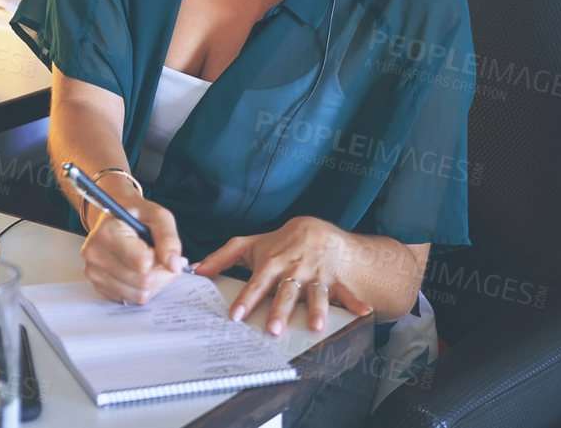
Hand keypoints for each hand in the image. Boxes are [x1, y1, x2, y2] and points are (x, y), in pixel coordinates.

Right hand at [80, 196, 187, 304]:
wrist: (113, 218)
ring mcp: (94, 272)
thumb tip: (174, 266)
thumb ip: (169, 238)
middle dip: (162, 274)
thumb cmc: (136, 215)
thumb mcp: (157, 216)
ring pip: (138, 295)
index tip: (161, 248)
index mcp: (107, 232)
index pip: (143, 263)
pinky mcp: (98, 286)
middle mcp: (95, 254)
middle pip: (142, 282)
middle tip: (164, 259)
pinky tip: (138, 271)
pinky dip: (141, 289)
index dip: (161, 259)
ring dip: (153, 284)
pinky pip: (130, 300)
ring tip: (151, 264)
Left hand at [192, 215, 373, 333]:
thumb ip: (223, 258)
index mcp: (273, 262)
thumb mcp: (250, 245)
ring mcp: (316, 274)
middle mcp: (294, 268)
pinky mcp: (335, 280)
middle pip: (286, 291)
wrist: (317, 231)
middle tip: (272, 329)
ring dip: (317, 309)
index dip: (246, 298)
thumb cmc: (279, 243)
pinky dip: (356, 302)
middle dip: (280, 310)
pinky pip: (347, 292)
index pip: (257, 282)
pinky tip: (365, 313)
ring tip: (316, 327)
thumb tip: (196, 268)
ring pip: (316, 294)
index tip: (236, 315)